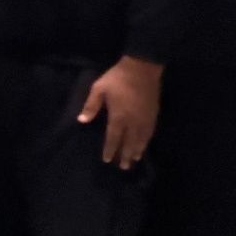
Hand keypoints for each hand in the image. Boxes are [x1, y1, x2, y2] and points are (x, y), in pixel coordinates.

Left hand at [78, 55, 161, 169]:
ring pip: (141, 139)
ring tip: (134, 160)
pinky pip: (150, 131)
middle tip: (123, 167)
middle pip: (129, 142)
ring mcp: (144, 118)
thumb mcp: (99, 89)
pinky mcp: (153, 113)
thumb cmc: (117, 78)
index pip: (113, 138)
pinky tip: (145, 144)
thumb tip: (81, 121)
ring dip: (137, 150)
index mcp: (118, 116)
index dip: (110, 149)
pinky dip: (147, 140)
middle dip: (125, 155)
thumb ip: (91, 106)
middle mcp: (132, 121)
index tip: (107, 160)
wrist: (142, 68)